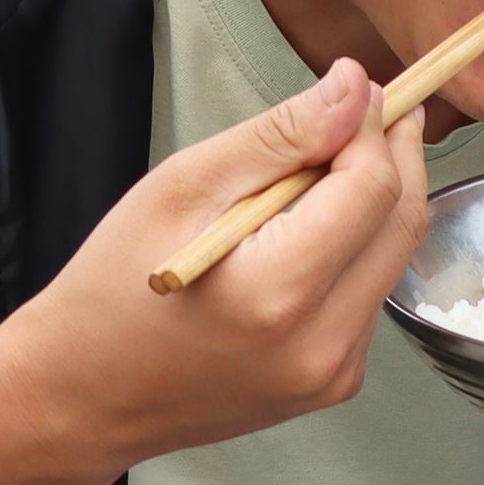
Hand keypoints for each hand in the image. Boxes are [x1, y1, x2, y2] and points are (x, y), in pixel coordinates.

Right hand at [0, 58, 430, 472]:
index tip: (361, 89)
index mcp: (278, 291)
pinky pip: (369, 297)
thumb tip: (354, 90)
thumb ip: (280, 137)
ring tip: (324, 171)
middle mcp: (321, 342)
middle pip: (402, 223)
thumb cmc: (110, 289)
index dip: (376, 128)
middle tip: (374, 110)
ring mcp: (334, 371)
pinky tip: (307, 237)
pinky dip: (354, 253)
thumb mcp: (182, 188)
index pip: (373, 188)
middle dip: (395, 157)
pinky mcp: (335, 382)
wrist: (81, 395)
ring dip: (375, 206)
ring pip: (392, 260)